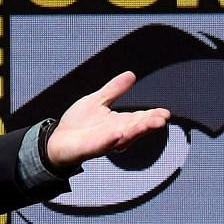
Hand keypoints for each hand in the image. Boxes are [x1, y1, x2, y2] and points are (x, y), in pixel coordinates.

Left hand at [43, 70, 169, 169]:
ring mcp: (104, 142)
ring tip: (146, 124)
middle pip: (136, 128)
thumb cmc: (79, 123)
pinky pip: (102, 145)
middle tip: (162, 119)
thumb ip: (114, 89)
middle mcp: (116, 133)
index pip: (140, 118)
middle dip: (149, 124)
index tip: (165, 112)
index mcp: (119, 122)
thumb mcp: (98, 100)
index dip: (153, 115)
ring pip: (124, 137)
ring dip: (136, 131)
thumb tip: (131, 75)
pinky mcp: (91, 149)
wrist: (58, 139)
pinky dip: (110, 141)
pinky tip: (117, 135)